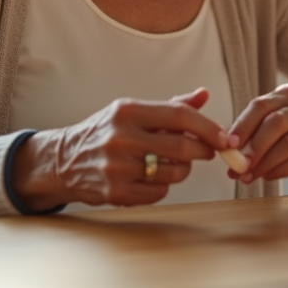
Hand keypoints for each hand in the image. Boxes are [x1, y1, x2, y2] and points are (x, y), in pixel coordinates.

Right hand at [12, 87, 228, 209]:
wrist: (63, 160)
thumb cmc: (105, 132)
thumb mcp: (132, 111)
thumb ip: (171, 106)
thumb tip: (203, 94)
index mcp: (127, 110)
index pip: (179, 116)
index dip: (208, 127)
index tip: (224, 137)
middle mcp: (121, 137)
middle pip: (182, 148)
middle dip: (203, 151)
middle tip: (207, 151)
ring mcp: (117, 167)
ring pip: (174, 173)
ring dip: (181, 170)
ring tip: (167, 163)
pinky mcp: (115, 193)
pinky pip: (159, 193)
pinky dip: (162, 187)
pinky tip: (149, 178)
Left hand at [227, 84, 287, 194]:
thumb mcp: (274, 133)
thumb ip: (252, 135)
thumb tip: (225, 148)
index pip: (261, 106)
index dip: (243, 125)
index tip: (228, 145)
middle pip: (276, 122)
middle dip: (254, 146)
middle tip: (237, 165)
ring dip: (264, 163)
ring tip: (247, 176)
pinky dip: (280, 170)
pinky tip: (267, 177)